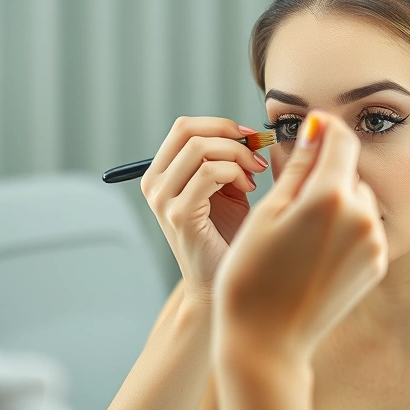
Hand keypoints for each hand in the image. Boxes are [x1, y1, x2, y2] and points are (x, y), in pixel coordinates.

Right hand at [141, 117, 269, 303]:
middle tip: (255, 154)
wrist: (221, 284)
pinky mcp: (179, 216)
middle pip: (189, 131)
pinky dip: (234, 173)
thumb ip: (229, 159)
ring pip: (201, 148)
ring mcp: (163, 201)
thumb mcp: (226, 188)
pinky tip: (249, 189)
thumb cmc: (227, 236)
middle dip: (230, 136)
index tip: (250, 138)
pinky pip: (208, 173)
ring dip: (236, 156)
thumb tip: (249, 133)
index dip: (221, 125)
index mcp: (160, 174)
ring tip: (253, 177)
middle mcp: (154, 185)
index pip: (184, 127)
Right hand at [213, 111, 387, 362]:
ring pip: (358, 199)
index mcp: (329, 197)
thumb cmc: (252, 273)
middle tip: (290, 201)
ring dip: (336, 201)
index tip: (310, 128)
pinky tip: (314, 251)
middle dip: (325, 174)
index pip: (340, 139)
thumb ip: (298, 165)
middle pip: (349, 171)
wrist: (268, 339)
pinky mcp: (377, 264)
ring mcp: (374, 243)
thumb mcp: (267, 212)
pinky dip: (345, 228)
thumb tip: (317, 126)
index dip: (324, 129)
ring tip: (300, 231)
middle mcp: (361, 216)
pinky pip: (364, 228)